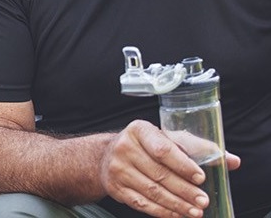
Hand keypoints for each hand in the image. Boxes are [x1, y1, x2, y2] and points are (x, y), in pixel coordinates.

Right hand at [100, 120, 227, 217]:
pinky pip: (142, 203)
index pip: (163, 149)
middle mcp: (124, 147)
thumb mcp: (167, 138)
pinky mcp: (115, 187)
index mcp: (139, 130)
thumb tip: (232, 161)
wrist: (107, 155)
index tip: (201, 178)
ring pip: (152, 191)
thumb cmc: (146, 145)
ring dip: (177, 204)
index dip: (183, 165)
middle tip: (203, 201)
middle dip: (185, 190)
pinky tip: (177, 214)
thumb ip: (198, 148)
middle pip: (159, 173)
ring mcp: (117, 169)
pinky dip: (162, 211)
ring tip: (196, 211)